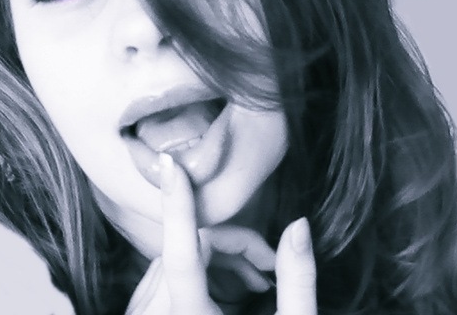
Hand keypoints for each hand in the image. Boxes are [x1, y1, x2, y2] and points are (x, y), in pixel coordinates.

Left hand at [125, 153, 316, 313]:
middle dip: (229, 246)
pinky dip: (189, 274)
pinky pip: (157, 284)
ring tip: (252, 282)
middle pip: (185, 254)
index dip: (179, 204)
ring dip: (210, 260)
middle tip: (268, 267)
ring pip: (167, 266)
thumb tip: (298, 227)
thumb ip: (297, 280)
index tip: (172, 166)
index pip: (184, 253)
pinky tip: (223, 291)